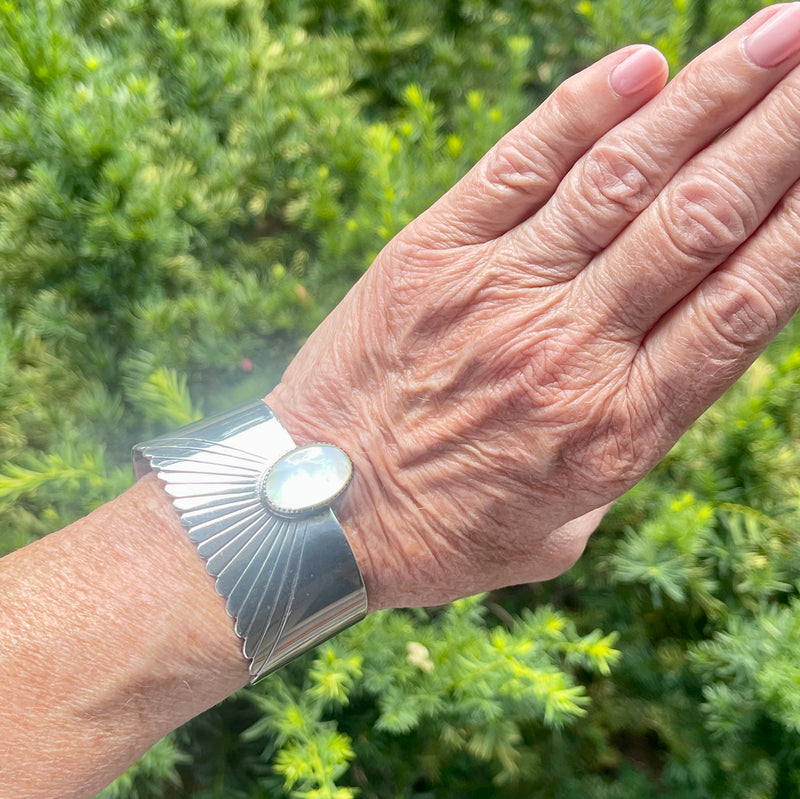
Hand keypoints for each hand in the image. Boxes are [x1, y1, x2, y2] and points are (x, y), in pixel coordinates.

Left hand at [267, 4, 799, 608]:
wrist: (317, 515)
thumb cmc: (443, 532)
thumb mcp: (559, 529)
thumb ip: (619, 454)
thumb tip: (653, 378)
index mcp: (617, 428)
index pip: (744, 303)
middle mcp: (569, 348)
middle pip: (701, 219)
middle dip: (782, 130)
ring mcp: (495, 293)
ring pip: (622, 179)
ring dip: (710, 98)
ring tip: (778, 36)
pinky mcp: (429, 257)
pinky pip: (519, 169)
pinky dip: (580, 112)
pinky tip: (640, 68)